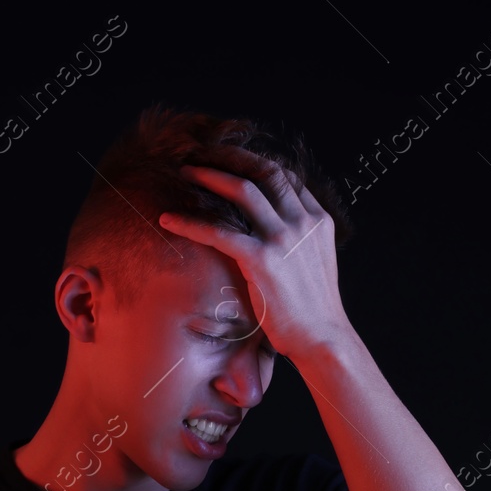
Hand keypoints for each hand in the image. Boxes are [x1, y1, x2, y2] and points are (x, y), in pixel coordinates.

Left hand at [159, 146, 353, 359]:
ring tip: (185, 170)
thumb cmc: (312, 310)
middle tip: (202, 152)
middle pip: (265, 170)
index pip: (286, 177)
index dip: (255, 163)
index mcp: (318, 220)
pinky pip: (218, 231)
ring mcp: (284, 238)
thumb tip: (273, 235)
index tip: (230, 159)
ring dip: (210, 175)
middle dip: (231, 156)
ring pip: (243, 189)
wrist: (322, 338)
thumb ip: (298, 240)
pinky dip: (190, 222)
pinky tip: (168, 219)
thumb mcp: (314, 263)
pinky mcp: (262, 259)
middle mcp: (303, 221)